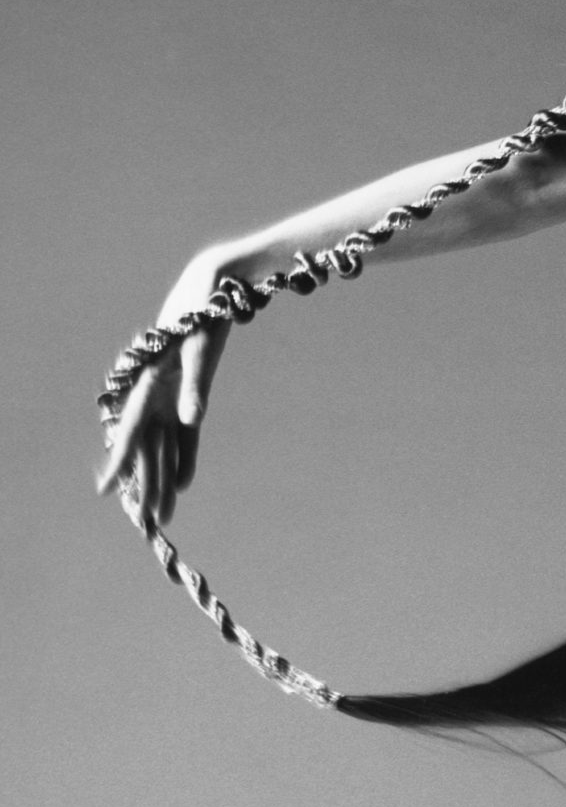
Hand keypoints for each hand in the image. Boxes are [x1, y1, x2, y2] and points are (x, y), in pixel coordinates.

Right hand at [96, 252, 234, 525]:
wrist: (216, 283)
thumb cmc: (204, 310)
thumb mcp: (201, 346)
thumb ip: (196, 384)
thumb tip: (192, 420)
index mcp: (150, 380)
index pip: (131, 431)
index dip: (120, 462)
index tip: (107, 491)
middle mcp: (156, 390)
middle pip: (148, 447)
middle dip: (147, 484)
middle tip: (150, 523)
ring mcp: (172, 392)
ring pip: (164, 445)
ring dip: (164, 477)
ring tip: (164, 513)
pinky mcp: (192, 391)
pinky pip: (186, 434)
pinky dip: (185, 457)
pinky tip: (185, 483)